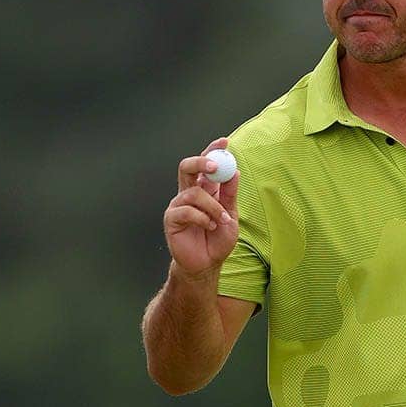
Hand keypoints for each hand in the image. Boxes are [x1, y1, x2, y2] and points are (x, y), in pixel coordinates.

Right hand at [163, 137, 239, 279]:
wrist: (207, 264)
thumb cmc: (217, 240)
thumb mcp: (231, 215)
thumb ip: (230, 194)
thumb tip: (234, 171)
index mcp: (203, 190)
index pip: (205, 164)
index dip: (212, 151)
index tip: (224, 142)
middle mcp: (188, 194)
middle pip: (187, 167)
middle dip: (200, 162)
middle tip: (214, 166)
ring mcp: (178, 205)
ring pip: (194, 193)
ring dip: (213, 206)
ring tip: (221, 221)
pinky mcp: (171, 219)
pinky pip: (186, 210)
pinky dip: (202, 218)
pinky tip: (209, 227)